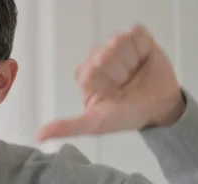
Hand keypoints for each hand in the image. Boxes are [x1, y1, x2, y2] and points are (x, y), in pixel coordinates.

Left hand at [36, 24, 185, 141]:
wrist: (159, 108)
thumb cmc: (127, 115)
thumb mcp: (96, 124)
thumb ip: (68, 127)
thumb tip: (38, 136)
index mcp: (86, 76)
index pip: (92, 68)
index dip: (108, 81)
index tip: (114, 93)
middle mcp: (98, 59)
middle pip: (106, 53)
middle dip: (121, 71)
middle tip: (127, 85)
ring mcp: (116, 47)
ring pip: (120, 42)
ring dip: (132, 61)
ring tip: (135, 74)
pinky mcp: (135, 38)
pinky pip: (136, 33)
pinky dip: (142, 48)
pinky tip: (142, 61)